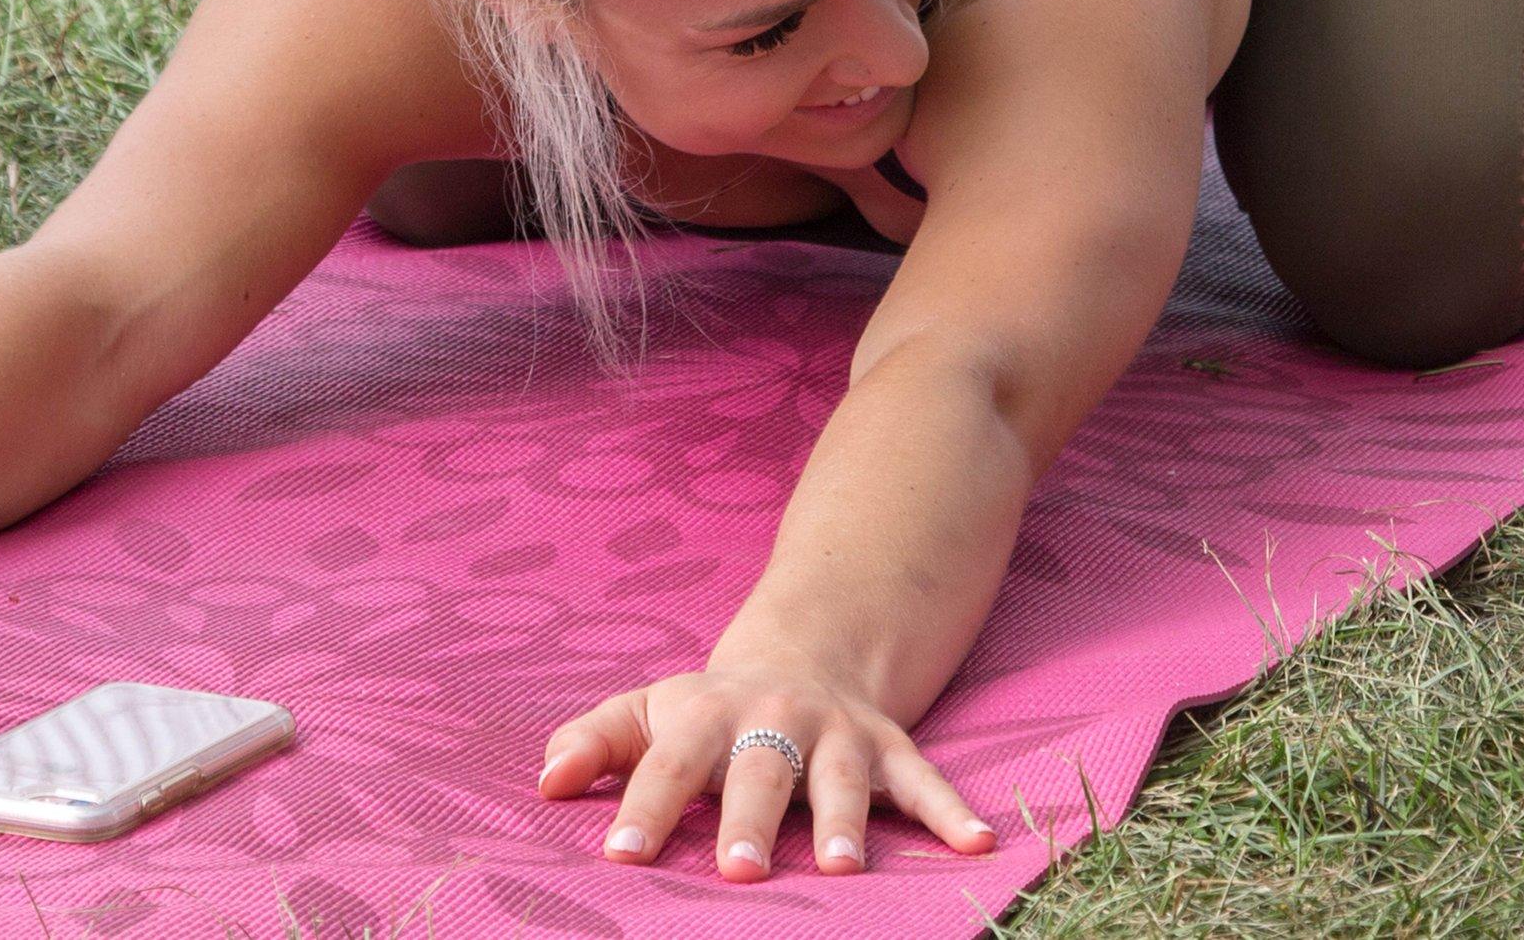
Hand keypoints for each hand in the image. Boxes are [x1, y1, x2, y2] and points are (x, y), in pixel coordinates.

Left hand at [537, 665, 997, 880]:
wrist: (803, 652)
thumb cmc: (708, 709)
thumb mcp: (648, 712)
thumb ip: (595, 742)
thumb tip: (545, 782)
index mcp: (706, 715)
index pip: (667, 764)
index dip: (644, 807)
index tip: (620, 854)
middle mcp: (774, 720)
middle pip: (760, 772)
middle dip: (750, 819)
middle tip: (739, 871)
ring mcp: (838, 733)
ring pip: (844, 778)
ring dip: (843, 820)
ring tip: (841, 868)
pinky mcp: (891, 746)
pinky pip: (925, 780)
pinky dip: (951, 812)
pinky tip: (977, 845)